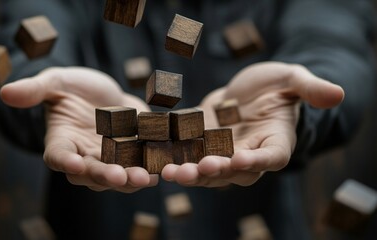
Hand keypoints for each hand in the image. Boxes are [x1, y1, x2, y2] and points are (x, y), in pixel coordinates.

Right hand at [0, 67, 156, 192]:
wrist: (102, 93)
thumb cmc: (73, 87)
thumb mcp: (56, 82)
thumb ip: (35, 89)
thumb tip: (5, 92)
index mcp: (62, 141)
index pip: (58, 156)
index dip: (65, 161)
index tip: (75, 163)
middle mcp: (85, 156)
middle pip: (92, 173)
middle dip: (105, 176)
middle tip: (121, 177)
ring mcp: (110, 158)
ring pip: (118, 175)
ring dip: (132, 178)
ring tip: (147, 177)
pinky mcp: (132, 154)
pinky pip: (140, 164)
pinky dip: (151, 166)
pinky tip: (164, 166)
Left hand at [161, 62, 343, 186]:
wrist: (249, 91)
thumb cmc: (276, 86)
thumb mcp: (293, 80)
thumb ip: (310, 89)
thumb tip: (337, 94)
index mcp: (275, 143)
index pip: (269, 158)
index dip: (256, 160)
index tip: (240, 160)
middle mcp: (248, 155)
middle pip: (232, 171)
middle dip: (213, 172)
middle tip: (194, 171)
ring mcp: (222, 152)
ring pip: (206, 169)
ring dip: (188, 171)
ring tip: (169, 171)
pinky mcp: (201, 144)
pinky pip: (187, 153)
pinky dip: (173, 156)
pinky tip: (156, 156)